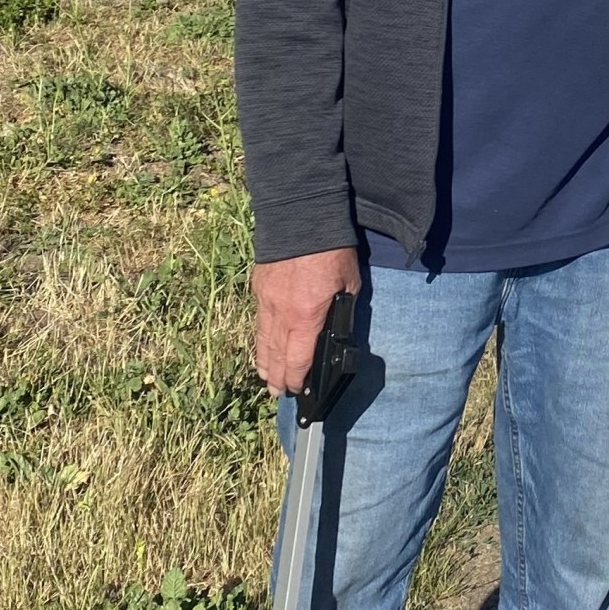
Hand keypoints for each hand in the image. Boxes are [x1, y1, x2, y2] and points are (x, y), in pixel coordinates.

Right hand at [252, 247, 360, 395]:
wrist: (301, 217)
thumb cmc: (332, 250)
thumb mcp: (349, 284)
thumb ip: (342, 310)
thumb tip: (338, 330)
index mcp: (307, 316)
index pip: (298, 359)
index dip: (296, 378)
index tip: (296, 390)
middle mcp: (282, 314)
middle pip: (276, 355)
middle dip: (277, 376)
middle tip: (277, 392)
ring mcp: (267, 301)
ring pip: (263, 340)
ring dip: (264, 361)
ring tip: (265, 377)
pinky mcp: (259, 288)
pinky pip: (258, 321)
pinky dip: (260, 338)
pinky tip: (262, 345)